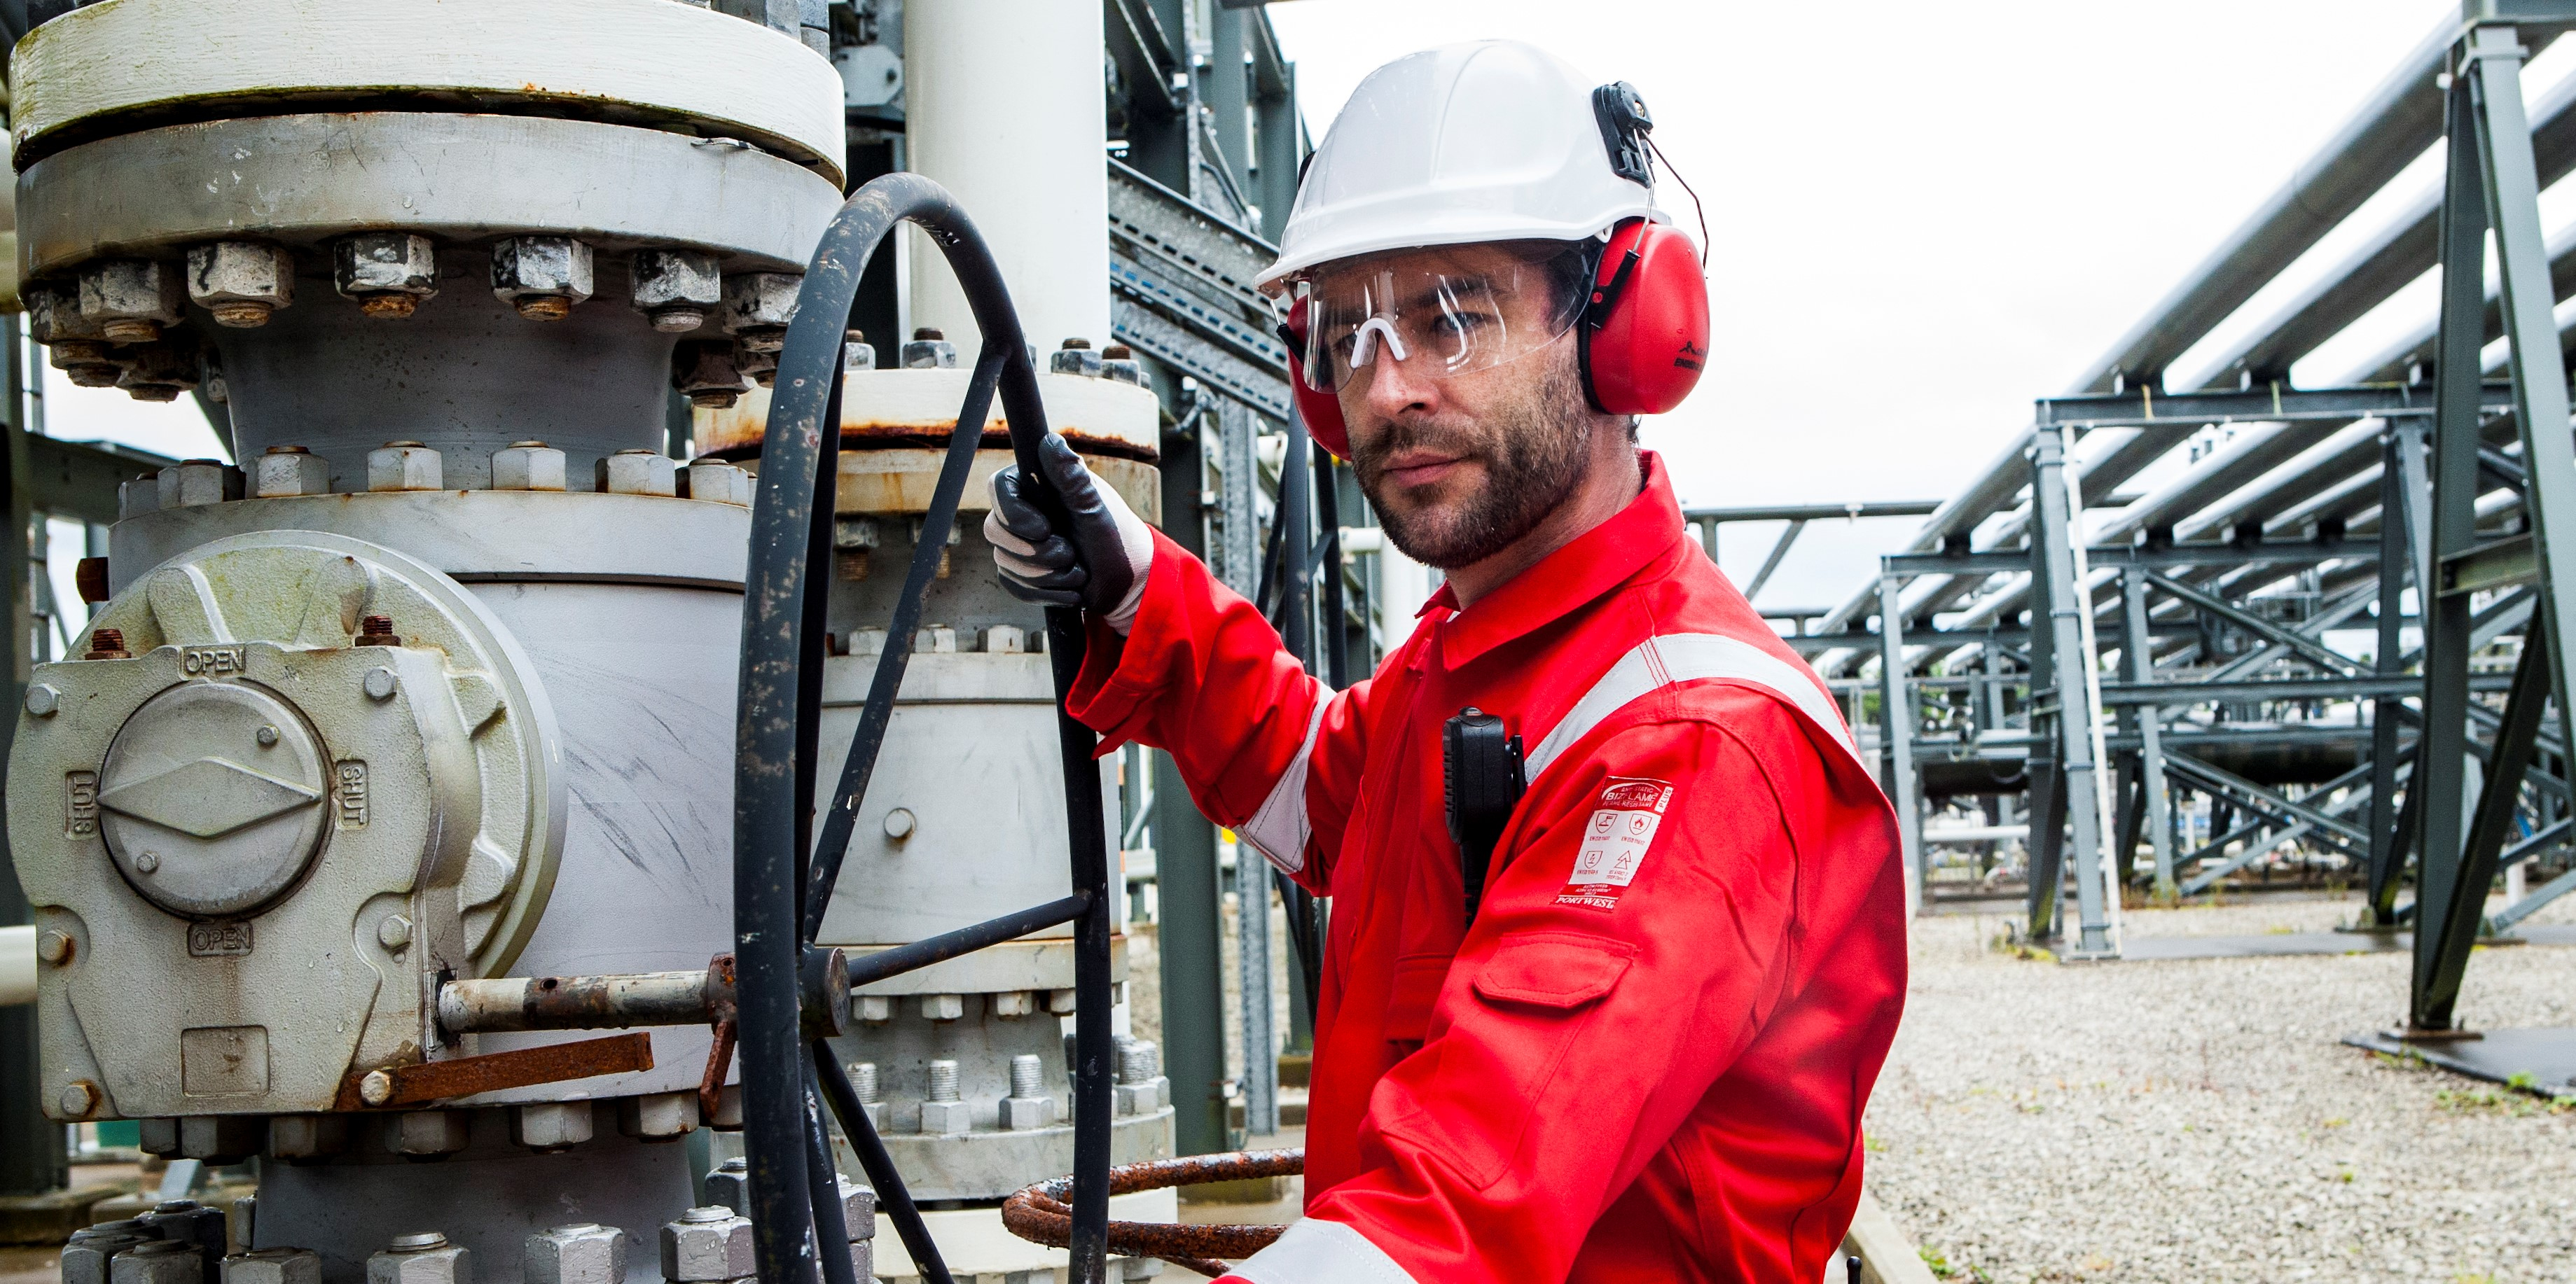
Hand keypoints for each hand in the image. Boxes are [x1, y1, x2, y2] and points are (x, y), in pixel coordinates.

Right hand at [985, 434, 1153, 632]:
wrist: (1128, 583)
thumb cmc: (1118, 539)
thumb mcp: (1095, 507)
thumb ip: (1071, 477)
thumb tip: (1050, 440)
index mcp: (1039, 486)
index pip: (999, 487)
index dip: (1012, 512)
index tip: (1043, 529)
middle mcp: (1026, 511)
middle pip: (994, 529)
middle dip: (1036, 552)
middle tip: (1070, 554)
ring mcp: (1021, 543)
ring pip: (1004, 561)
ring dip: (1047, 575)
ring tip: (1078, 572)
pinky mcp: (1022, 572)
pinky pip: (1013, 585)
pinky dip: (1045, 593)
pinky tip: (1071, 590)